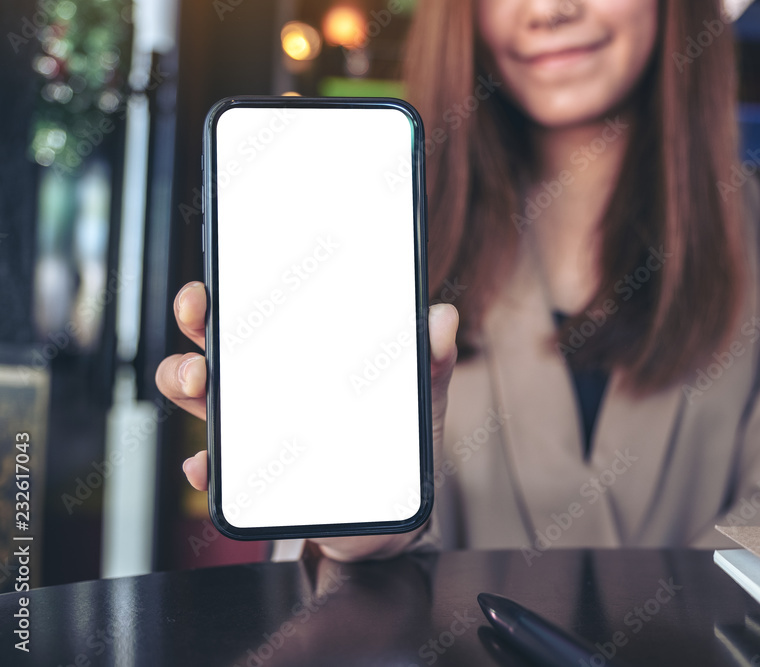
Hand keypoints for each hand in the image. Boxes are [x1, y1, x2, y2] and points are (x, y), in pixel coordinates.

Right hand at [155, 281, 459, 560]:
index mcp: (303, 353)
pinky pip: (214, 468)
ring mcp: (254, 429)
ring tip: (199, 385)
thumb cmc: (399, 447)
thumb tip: (443, 318)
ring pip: (197, 393)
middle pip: (212, 342)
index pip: (256, 308)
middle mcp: (268, 383)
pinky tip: (209, 464)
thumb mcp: (422, 400)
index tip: (213, 287)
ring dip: (183, 382)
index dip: (225, 292)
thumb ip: (432, 361)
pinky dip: (204, 465)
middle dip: (195, 326)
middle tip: (204, 326)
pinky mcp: (251, 479)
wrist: (392, 520)